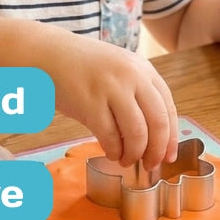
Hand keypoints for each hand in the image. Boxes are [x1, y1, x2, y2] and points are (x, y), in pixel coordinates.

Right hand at [47, 33, 178, 169]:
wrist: (48, 54)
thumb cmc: (84, 68)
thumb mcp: (120, 71)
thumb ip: (139, 94)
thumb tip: (156, 137)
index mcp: (144, 70)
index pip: (169, 108)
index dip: (171, 137)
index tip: (168, 157)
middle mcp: (131, 76)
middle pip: (158, 122)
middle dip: (157, 151)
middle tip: (151, 165)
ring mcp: (111, 88)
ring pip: (136, 132)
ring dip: (134, 154)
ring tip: (127, 160)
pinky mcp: (89, 103)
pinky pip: (110, 136)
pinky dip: (114, 150)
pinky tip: (111, 153)